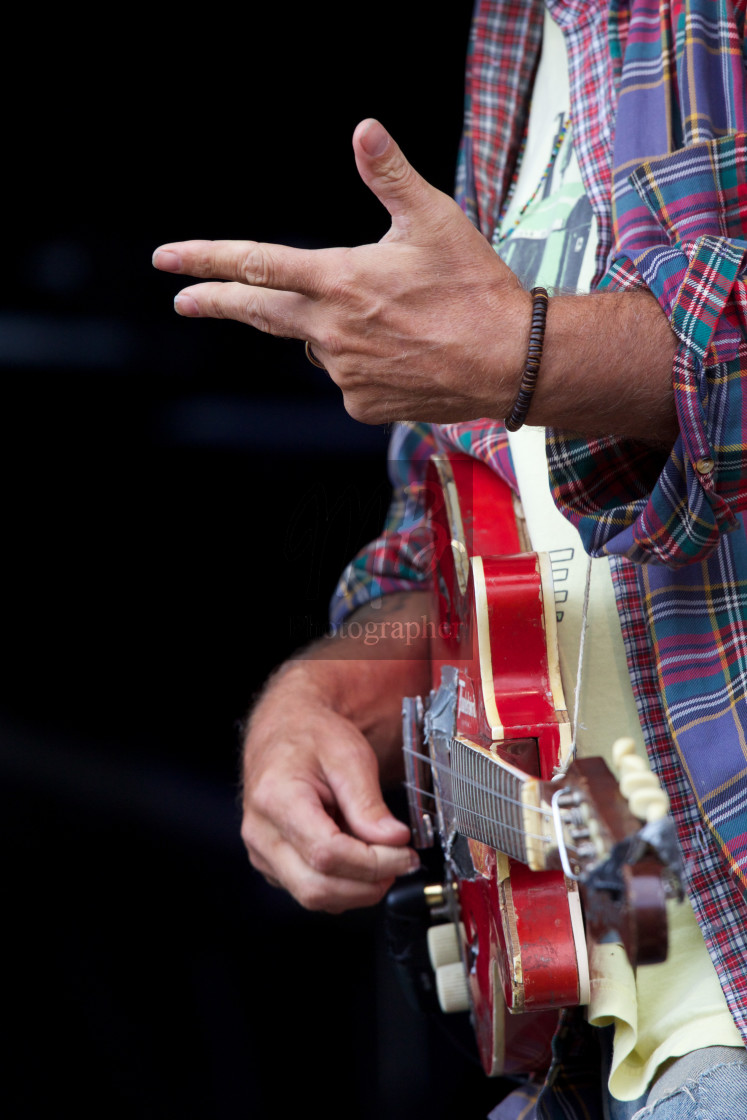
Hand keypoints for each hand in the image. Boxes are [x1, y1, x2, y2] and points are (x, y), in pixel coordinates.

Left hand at [152, 118, 529, 424]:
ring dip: (332, 327)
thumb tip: (363, 129)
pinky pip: (347, 378)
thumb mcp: (433, 220)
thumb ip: (390, 176)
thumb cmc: (473, 288)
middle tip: (185, 302)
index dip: (205, 260)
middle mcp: (330, 330)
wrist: (509, 360)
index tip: (168, 263)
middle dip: (217, 302)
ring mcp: (343, 372)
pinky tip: (401, 353)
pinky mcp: (362, 404)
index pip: (255, 264)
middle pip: (258, 312)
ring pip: (318, 343)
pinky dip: (361, 362)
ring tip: (389, 320)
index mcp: (339, 280)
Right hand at [241, 659, 417, 912]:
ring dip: (357, 889)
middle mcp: (261, 832)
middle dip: (368, 884)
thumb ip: (370, 804)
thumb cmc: (311, 736)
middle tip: (401, 863)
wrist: (285, 729)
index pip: (326, 853)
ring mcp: (262, 852)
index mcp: (276, 799)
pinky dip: (341, 885)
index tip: (404, 853)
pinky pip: (309, 890)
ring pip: (313, 897)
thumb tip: (394, 842)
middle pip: (317, 887)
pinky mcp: (272, 863)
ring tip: (383, 860)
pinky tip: (358, 859)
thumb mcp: (349, 756)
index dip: (372, 863)